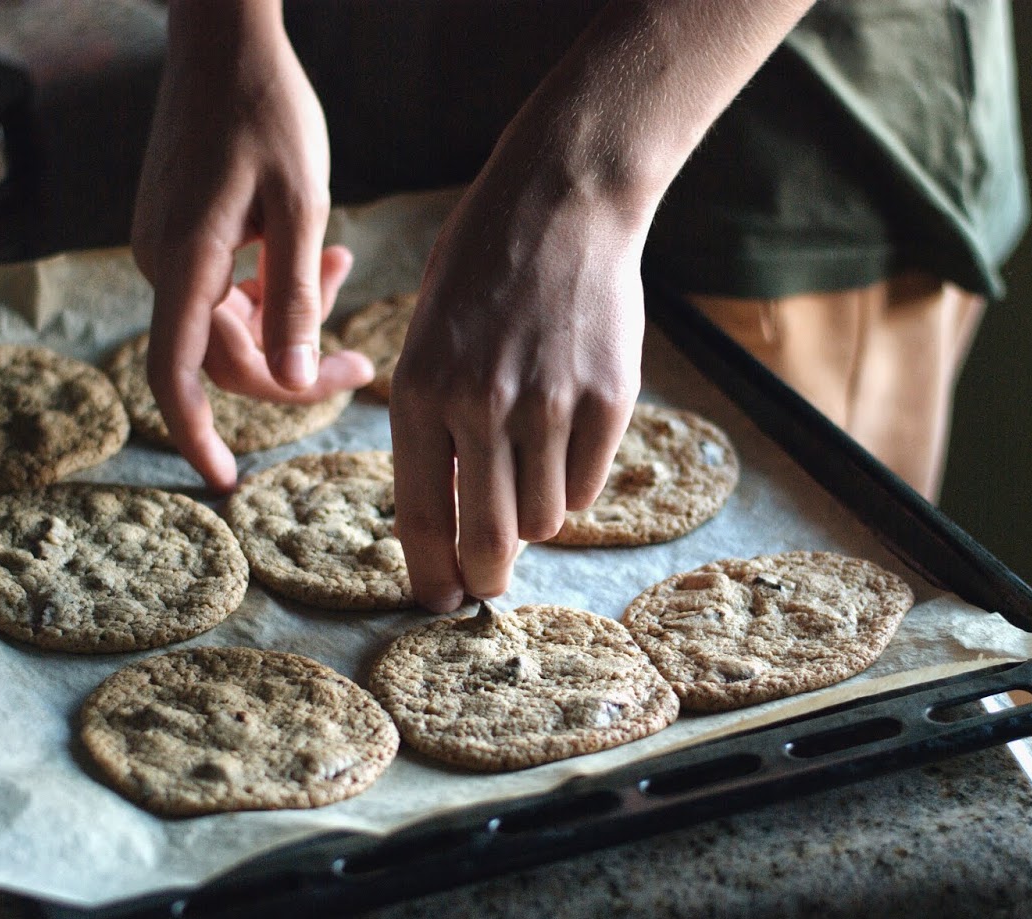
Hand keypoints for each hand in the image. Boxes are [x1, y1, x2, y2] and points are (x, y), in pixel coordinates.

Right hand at [131, 4, 370, 490]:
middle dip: (294, 367)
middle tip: (363, 363)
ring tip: (340, 266)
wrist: (223, 36)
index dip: (198, 434)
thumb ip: (296, 300)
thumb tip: (294, 385)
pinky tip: (320, 253)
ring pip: (232, 320)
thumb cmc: (266, 109)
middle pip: (227, 354)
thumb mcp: (299, 205)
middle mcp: (164, 261)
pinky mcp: (182, 230)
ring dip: (290, 317)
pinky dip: (272, 286)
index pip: (176, 374)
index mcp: (185, 260)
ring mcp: (168, 245)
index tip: (227, 480)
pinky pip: (227, 286)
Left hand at [390, 173, 646, 612]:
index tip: (438, 602)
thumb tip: (454, 523)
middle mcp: (484, 407)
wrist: (561, 203)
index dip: (429, 575)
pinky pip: (587, 486)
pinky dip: (572, 483)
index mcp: (421, 393)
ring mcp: (552, 406)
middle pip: (488, 540)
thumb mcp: (426, 342)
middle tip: (485, 585)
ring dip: (532, 517)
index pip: (421, 516)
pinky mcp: (610, 400)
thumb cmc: (480, 273)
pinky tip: (563, 440)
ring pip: (543, 520)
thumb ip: (434, 430)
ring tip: (526, 471)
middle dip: (484, 577)